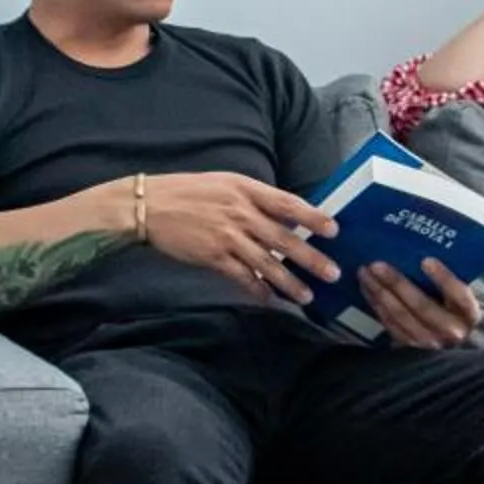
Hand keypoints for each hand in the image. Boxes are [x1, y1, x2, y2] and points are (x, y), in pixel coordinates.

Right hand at [143, 173, 339, 307]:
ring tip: (307, 296)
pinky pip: (242, 276)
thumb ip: (254, 198)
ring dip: (289, 282)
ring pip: (267, 262)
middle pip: (284, 238)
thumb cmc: (189, 192)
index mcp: (246, 189)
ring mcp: (227, 235)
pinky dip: (258, 289)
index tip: (333, 230)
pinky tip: (270, 299)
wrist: (150, 205)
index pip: (288, 203)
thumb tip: (285, 215)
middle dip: (311, 258)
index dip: (312, 218)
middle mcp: (241, 212)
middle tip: (333, 273)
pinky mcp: (213, 256)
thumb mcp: (226, 183)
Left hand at [360, 256, 479, 348]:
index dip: (443, 278)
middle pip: (422, 306)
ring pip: (400, 316)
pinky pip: (389, 324)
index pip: (460, 295)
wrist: (449, 337)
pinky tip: (367, 288)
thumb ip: (447, 277)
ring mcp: (430, 343)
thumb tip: (420, 248)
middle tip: (377, 264)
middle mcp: (452, 332)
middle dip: (397, 283)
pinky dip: (376, 305)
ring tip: (365, 272)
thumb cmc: (452, 306)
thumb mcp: (458, 294)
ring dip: (380, 292)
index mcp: (469, 314)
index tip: (426, 260)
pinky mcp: (410, 347)